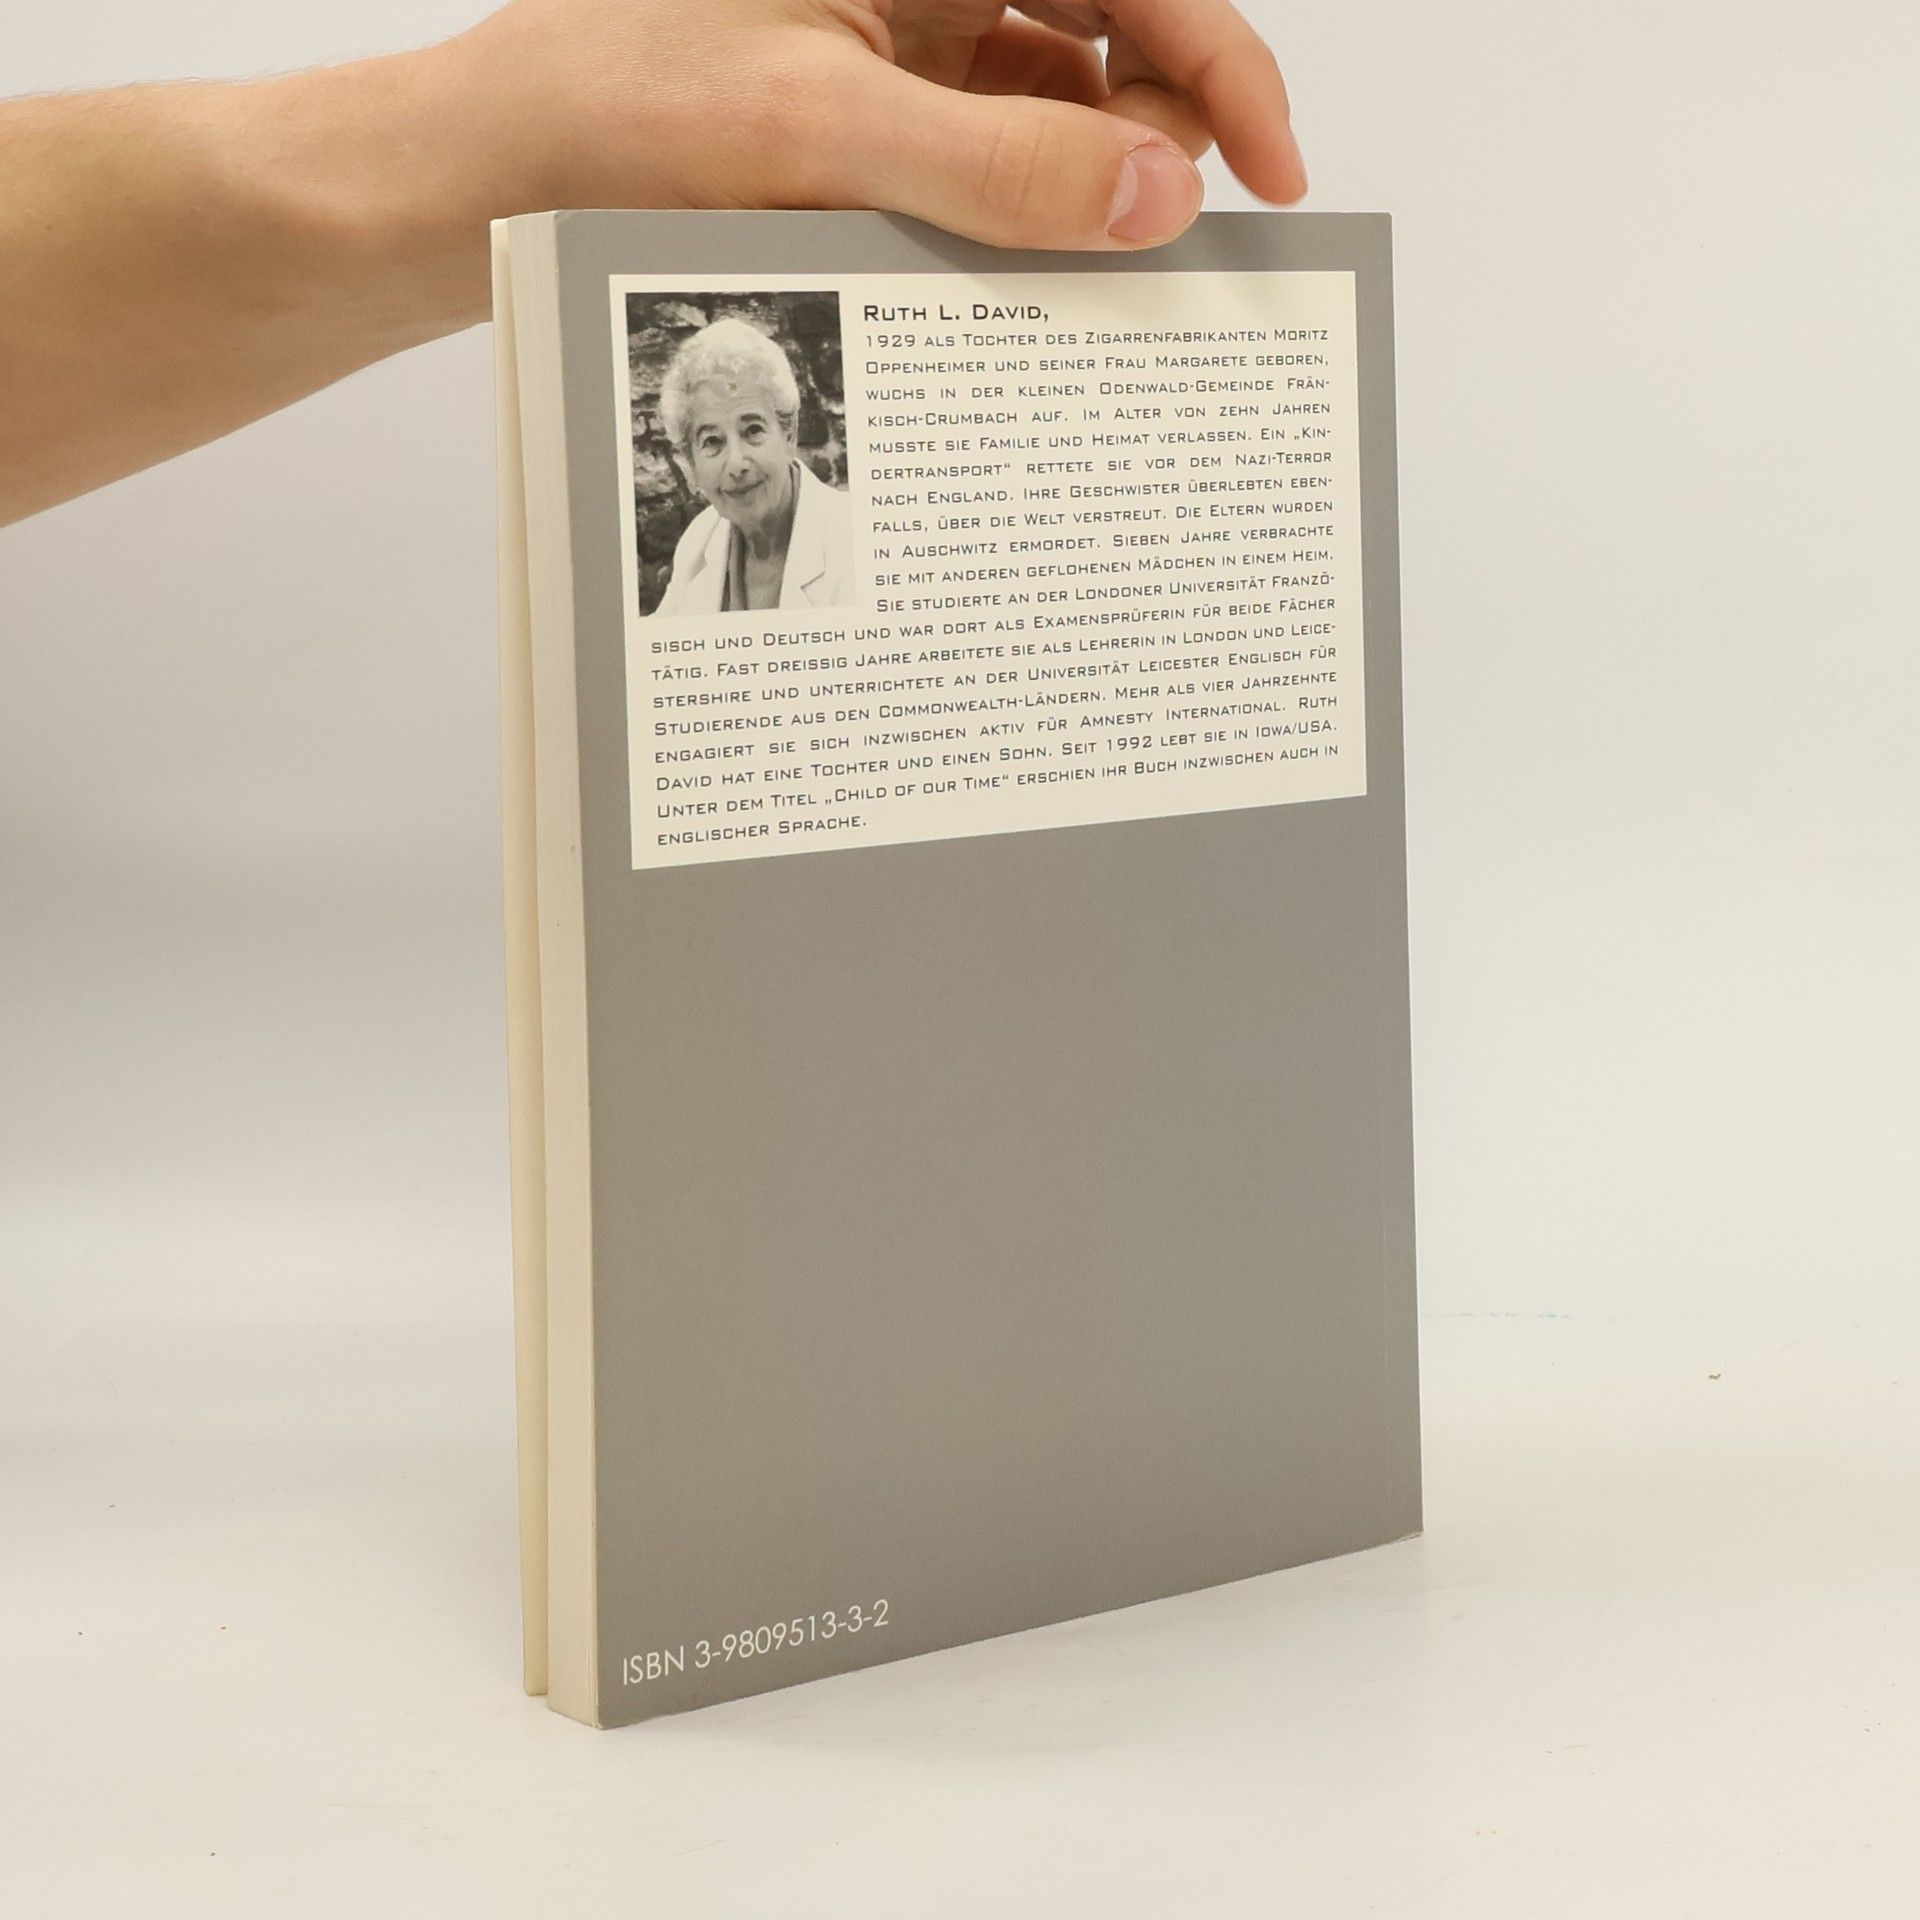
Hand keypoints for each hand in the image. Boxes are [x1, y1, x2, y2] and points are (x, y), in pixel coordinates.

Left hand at [419, 0, 1305, 250]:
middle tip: (1157, 237)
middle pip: (1112, 15)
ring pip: (1056, 81)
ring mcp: (895, 19)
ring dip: (1091, 167)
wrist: (485, 174)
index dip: (1224, 62)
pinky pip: (988, 133)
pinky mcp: (867, 90)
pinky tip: (1023, 261)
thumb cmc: (611, 109)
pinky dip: (1022, 194)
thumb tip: (1163, 192)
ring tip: (1089, 266)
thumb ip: (1003, 159)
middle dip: (1159, 120)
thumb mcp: (820, 134)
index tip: (1276, 173)